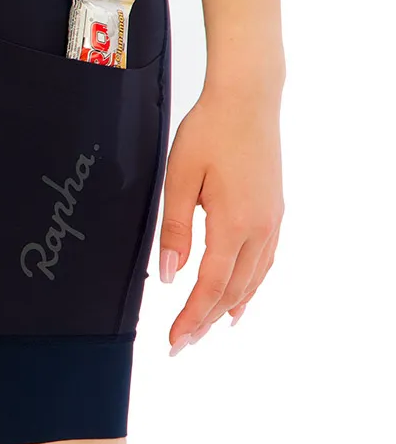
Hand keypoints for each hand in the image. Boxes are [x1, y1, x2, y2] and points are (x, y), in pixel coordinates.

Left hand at [157, 78, 283, 354]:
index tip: (173, 341)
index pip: (209, 286)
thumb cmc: (208, 133)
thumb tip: (170, 274)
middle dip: (206, 320)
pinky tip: (242, 293)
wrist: (248, 99)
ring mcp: (271, 220)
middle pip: (232, 289)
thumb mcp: (179, 178)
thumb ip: (174, 229)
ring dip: (229, 305)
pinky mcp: (274, 210)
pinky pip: (264, 260)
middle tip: (183, 343)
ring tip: (210, 328)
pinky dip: (250, 284)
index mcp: (233, 224)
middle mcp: (260, 229)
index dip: (190, 317)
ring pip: (253, 278)